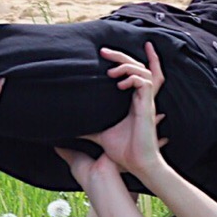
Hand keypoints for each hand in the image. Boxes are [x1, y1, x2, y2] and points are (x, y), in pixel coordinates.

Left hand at [94, 44, 170, 176]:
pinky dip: (133, 78)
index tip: (112, 51)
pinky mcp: (148, 106)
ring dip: (126, 65)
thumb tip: (68, 129)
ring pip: (144, 70)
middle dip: (122, 55)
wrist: (136, 165)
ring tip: (110, 72)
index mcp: (133, 101)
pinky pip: (145, 82)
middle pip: (139, 66)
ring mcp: (146, 101)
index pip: (136, 73)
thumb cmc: (123, 151)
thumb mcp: (99, 135)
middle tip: (104, 51)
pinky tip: (120, 85)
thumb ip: (87, 129)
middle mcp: (141, 98)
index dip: (129, 59)